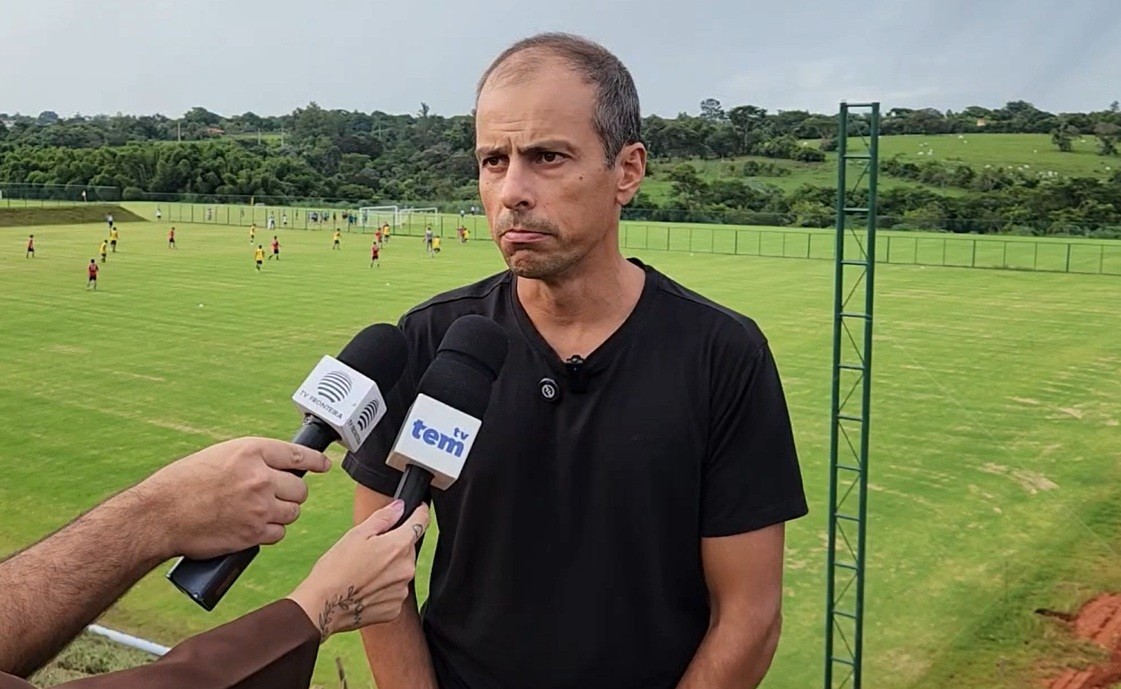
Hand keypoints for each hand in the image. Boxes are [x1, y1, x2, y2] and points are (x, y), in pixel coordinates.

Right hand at [130, 437, 330, 559]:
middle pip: (300, 488)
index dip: (315, 461)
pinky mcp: (254, 533)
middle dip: (291, 493)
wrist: (158, 516)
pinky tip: (254, 528)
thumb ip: (251, 460)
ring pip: (292, 512)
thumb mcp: (219, 457)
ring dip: (282, 514)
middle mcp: (260, 477)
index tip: (323, 465)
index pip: (297, 454)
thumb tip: (277, 468)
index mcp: (250, 452)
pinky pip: (279, 533)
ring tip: (260, 512)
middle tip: (275, 496)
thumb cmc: (182, 484)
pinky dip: (270, 532)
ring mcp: (259, 507)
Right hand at [287, 500, 429, 639]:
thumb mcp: (356, 534)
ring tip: (364, 572)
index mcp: (398, 546)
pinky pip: (394, 591)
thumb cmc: (335, 569)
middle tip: (369, 551)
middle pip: (408, 549)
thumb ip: (383, 518)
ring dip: (389, 568)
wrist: (323, 606)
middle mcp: (406, 569)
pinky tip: (366, 588)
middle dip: (394, 546)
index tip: (419, 509)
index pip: (420, 523)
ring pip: (401, 571)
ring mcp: (401, 590)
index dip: (420, 513)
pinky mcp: (394, 608)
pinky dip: (384, 588)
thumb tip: (399, 507)